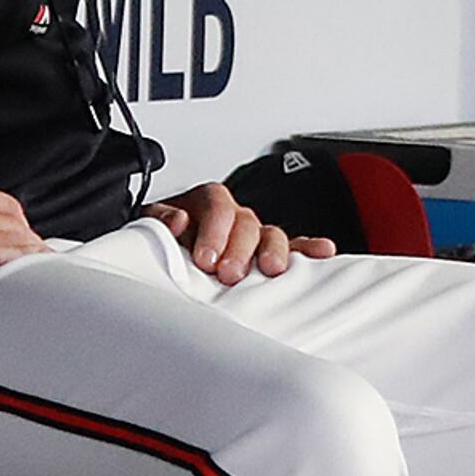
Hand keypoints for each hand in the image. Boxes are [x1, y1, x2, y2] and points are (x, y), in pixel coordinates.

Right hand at [0, 179, 41, 337]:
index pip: (2, 205)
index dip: (17, 229)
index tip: (24, 247)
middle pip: (13, 223)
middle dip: (28, 247)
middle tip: (36, 272)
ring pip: (10, 242)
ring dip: (30, 262)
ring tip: (40, 284)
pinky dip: (18, 273)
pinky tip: (27, 288)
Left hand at [152, 182, 330, 285]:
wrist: (168, 251)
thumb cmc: (165, 237)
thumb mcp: (151, 223)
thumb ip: (160, 219)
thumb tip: (177, 220)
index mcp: (206, 202)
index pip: (216, 205)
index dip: (213, 231)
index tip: (205, 259)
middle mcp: (234, 215)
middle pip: (246, 221)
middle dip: (239, 249)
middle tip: (229, 273)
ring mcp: (254, 234)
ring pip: (271, 234)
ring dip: (272, 251)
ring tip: (271, 269)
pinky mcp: (269, 253)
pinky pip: (294, 247)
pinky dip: (308, 249)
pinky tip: (323, 252)